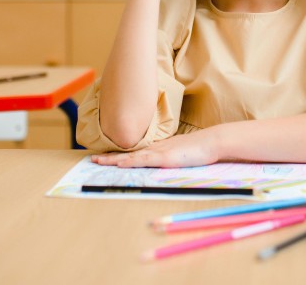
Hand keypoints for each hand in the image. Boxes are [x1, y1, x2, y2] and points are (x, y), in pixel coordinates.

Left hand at [90, 130, 219, 167]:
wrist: (212, 141)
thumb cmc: (201, 149)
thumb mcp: (182, 154)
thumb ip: (172, 157)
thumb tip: (166, 163)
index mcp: (160, 148)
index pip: (136, 152)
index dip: (120, 155)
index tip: (107, 157)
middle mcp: (156, 148)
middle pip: (128, 153)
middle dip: (110, 156)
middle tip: (93, 158)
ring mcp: (159, 152)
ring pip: (131, 156)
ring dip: (114, 159)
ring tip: (98, 161)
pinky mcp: (165, 158)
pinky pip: (143, 160)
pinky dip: (129, 162)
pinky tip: (119, 164)